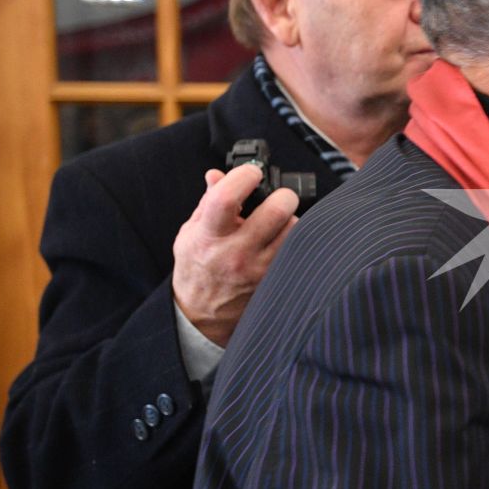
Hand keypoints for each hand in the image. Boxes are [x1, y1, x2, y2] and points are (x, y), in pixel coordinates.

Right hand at [171, 166, 299, 346]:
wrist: (203, 315)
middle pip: (277, 210)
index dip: (244, 176)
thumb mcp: (191, 234)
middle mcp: (236, 253)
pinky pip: (297, 250)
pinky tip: (280, 240)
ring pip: (294, 229)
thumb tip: (218, 175)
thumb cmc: (197, 268)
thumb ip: (207, 203)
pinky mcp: (276, 280)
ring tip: (277, 221)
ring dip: (290, 219)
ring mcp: (259, 269)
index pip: (227, 198)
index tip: (251, 172)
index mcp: (209, 237)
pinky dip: (294, 239)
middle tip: (275, 196)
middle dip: (281, 195)